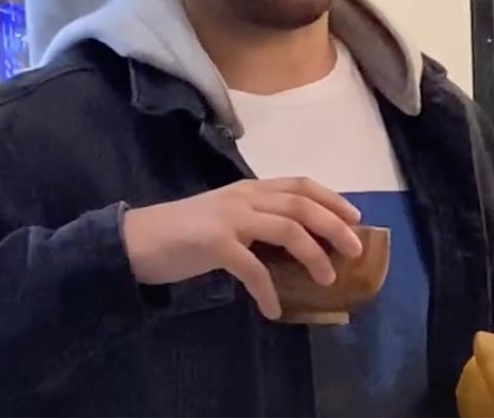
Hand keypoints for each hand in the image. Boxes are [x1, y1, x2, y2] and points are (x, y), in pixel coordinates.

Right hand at [121, 177, 362, 319]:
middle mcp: (244, 197)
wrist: (139, 240)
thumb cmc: (184, 232)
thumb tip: (295, 245)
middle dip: (334, 225)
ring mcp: (230, 217)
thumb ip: (256, 221)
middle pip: (301, 204)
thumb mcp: (227, 217)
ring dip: (312, 255)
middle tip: (355, 250)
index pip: (299, 184)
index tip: (355, 217)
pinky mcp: (215, 242)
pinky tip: (273, 309)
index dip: (331, 199)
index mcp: (249, 189)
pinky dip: (267, 290)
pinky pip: (252, 269)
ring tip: (326, 279)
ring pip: (287, 229)